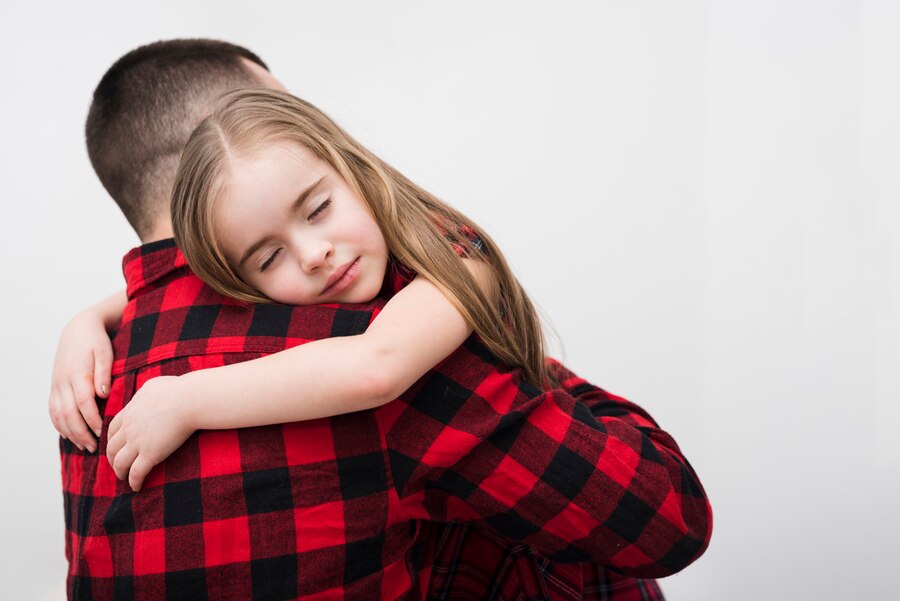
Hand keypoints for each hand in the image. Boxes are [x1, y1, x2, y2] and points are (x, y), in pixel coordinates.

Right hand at [49, 310, 111, 451]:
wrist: (78, 329)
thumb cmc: (96, 341)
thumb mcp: (105, 352)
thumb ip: (104, 373)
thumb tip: (103, 394)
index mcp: (77, 374)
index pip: (83, 403)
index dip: (93, 420)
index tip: (104, 432)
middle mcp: (63, 382)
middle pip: (68, 414)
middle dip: (81, 433)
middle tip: (96, 447)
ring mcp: (56, 386)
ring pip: (58, 416)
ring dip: (71, 433)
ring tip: (87, 446)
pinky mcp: (54, 387)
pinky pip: (53, 411)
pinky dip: (61, 426)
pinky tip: (72, 436)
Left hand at [107, 375, 196, 491]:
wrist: (188, 400)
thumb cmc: (177, 390)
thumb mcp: (153, 386)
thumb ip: (145, 392)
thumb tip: (147, 394)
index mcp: (129, 412)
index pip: (112, 429)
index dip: (112, 441)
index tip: (116, 447)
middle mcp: (129, 428)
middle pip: (112, 448)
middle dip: (112, 459)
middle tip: (117, 465)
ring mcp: (138, 442)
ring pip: (120, 463)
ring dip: (120, 472)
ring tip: (124, 478)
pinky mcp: (150, 454)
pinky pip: (137, 473)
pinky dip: (134, 482)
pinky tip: (136, 487)